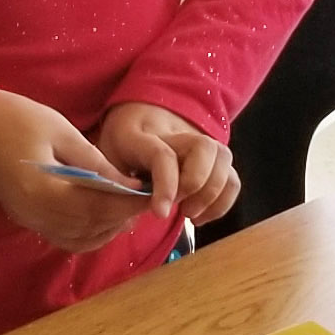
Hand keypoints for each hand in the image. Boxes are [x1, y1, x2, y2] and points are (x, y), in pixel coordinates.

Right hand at [0, 89, 148, 254]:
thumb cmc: (20, 119)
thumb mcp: (63, 132)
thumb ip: (96, 163)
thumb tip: (129, 184)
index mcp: (45, 191)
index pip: (97, 206)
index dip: (127, 203)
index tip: (150, 194)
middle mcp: (37, 214)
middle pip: (90, 226)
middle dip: (123, 216)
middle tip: (146, 201)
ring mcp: (30, 220)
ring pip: (79, 239)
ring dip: (108, 228)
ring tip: (129, 208)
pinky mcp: (27, 219)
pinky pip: (64, 238)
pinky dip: (89, 234)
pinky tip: (105, 218)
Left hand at [95, 101, 241, 224]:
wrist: (136, 114)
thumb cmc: (116, 147)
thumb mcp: (103, 163)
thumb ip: (114, 187)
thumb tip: (129, 219)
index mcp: (139, 135)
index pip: (162, 154)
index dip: (166, 184)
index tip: (160, 214)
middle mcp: (174, 132)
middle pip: (204, 148)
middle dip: (197, 185)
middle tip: (179, 208)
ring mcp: (198, 140)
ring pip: (223, 157)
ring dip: (213, 193)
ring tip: (190, 214)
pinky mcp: (212, 156)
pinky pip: (231, 176)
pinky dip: (222, 201)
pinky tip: (200, 216)